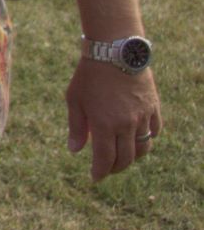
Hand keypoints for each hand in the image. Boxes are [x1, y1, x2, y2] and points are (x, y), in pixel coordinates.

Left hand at [66, 59, 161, 181]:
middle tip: (106, 169)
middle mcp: (127, 124)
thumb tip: (75, 151)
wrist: (114, 51)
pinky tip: (137, 137)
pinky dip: (147, 138)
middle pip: (126, 158)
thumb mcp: (74, 99)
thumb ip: (76, 127)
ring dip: (132, 156)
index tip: (95, 177)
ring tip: (122, 156)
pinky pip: (155, 131)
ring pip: (143, 148)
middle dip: (115, 167)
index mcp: (105, 125)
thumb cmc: (89, 75)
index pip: (105, 159)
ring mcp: (143, 116)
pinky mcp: (154, 107)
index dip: (100, 172)